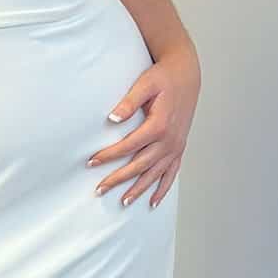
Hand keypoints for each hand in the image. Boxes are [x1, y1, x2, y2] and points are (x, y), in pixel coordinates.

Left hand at [86, 41, 200, 208]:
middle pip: (140, 165)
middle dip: (118, 179)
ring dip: (139, 189)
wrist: (186, 74)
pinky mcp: (179, 147)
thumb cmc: (164, 77)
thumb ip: (128, 102)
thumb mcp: (145, 84)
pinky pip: (171, 173)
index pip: (128, 146)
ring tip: (123, 202)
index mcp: (159, 125)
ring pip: (155, 174)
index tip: (91, 162)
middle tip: (99, 189)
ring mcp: (176, 146)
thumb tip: (112, 119)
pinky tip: (153, 201)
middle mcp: (169, 140)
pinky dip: (163, 188)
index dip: (109, 155)